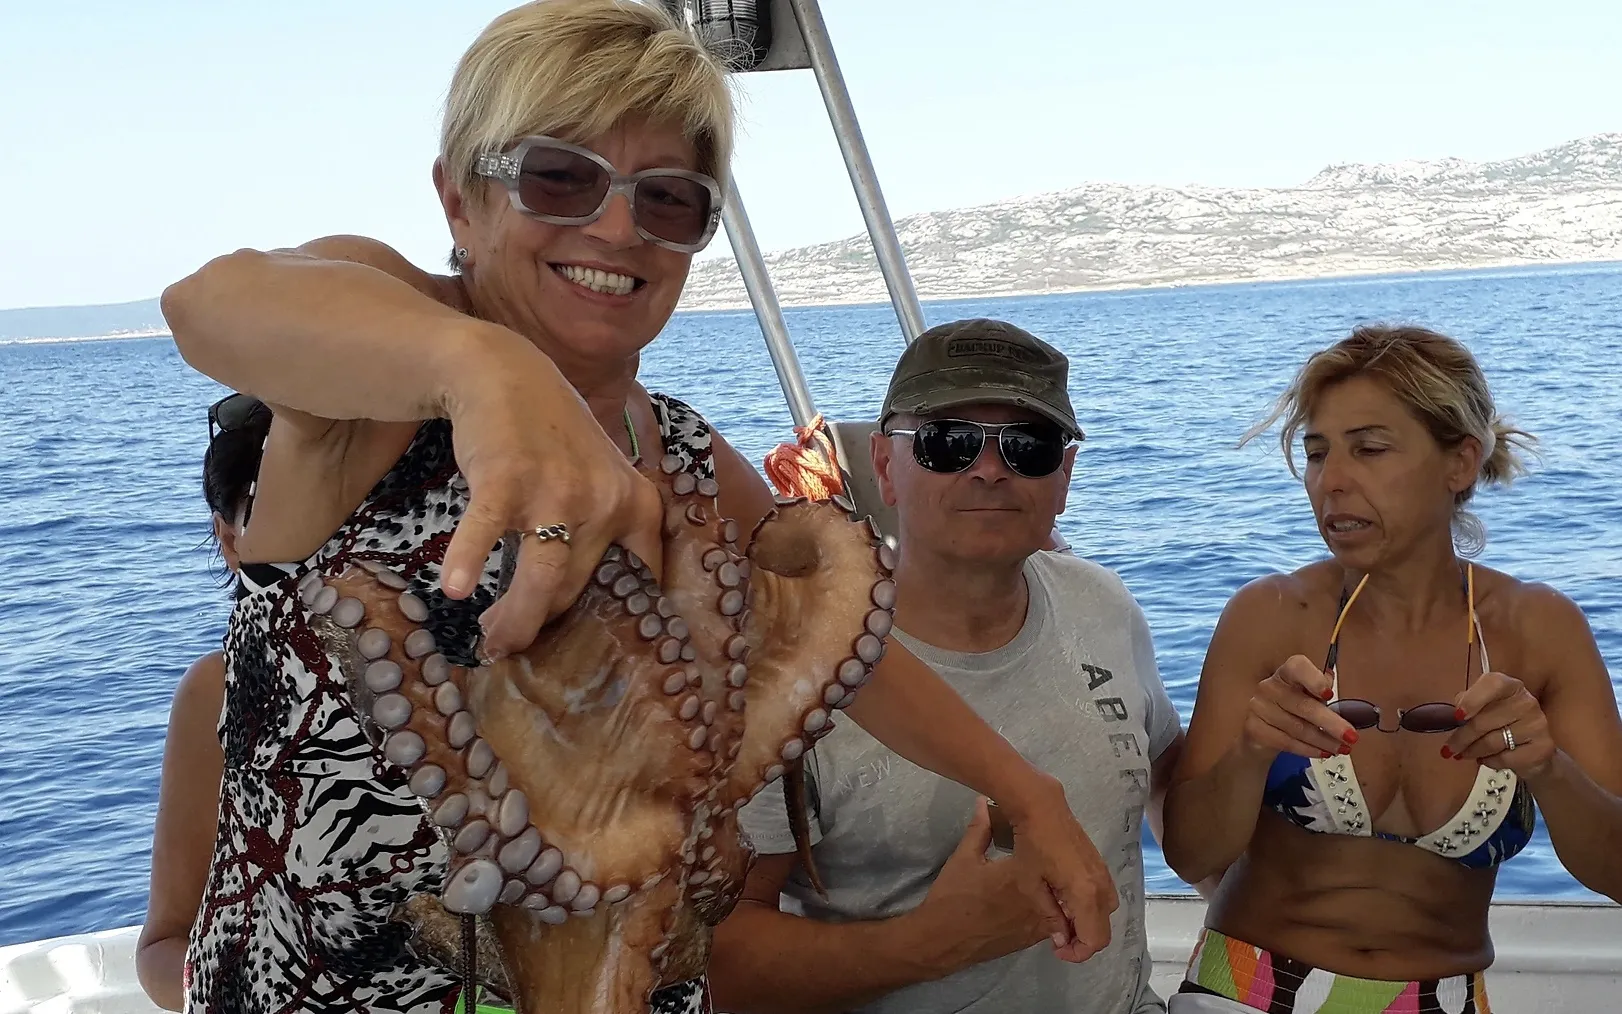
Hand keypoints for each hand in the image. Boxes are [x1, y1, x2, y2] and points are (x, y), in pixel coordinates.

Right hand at [437, 335, 665, 657]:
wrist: (507, 374)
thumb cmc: (554, 439)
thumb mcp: (602, 479)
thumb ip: (604, 534)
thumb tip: (583, 609)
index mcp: (637, 504)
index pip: (640, 581)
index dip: (614, 626)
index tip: (594, 657)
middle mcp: (606, 501)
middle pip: (577, 589)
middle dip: (543, 626)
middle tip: (513, 645)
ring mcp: (557, 489)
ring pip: (542, 578)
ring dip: (516, 619)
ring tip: (493, 642)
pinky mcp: (508, 478)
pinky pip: (488, 531)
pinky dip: (469, 560)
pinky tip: (454, 589)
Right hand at [909, 797, 1065, 973]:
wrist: (941, 942)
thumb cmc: (953, 897)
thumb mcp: (963, 858)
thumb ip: (980, 829)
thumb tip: (984, 802)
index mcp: (1025, 877)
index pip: (1054, 857)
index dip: (1057, 845)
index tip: (1054, 833)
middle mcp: (1040, 902)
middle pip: (1067, 883)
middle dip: (1065, 867)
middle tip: (1058, 851)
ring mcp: (1039, 924)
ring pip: (1065, 905)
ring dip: (1063, 889)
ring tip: (1056, 871)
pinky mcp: (1033, 938)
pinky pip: (1057, 921)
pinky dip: (1056, 907)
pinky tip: (1046, 895)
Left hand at [1001, 777, 1118, 962]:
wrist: (1042, 807)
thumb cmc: (1031, 845)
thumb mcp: (1032, 885)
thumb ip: (1050, 915)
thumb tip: (1062, 939)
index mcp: (1085, 893)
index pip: (1095, 939)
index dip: (1078, 953)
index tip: (1058, 951)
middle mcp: (1101, 885)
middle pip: (1104, 928)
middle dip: (1084, 940)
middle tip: (1059, 939)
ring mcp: (1103, 872)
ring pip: (1106, 911)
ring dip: (1089, 923)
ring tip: (1063, 920)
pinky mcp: (1100, 863)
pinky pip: (1103, 895)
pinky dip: (1091, 906)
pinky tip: (1068, 900)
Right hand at [1240, 654, 1358, 759]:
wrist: (1261, 732)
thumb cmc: (1292, 709)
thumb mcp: (1308, 695)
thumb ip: (1322, 690)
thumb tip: (1333, 685)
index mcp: (1286, 673)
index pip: (1297, 667)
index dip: (1313, 680)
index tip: (1329, 694)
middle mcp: (1269, 686)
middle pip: (1303, 705)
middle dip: (1331, 723)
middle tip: (1351, 736)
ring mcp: (1259, 707)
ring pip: (1298, 728)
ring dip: (1324, 741)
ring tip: (1342, 748)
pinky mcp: (1254, 728)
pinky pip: (1287, 742)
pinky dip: (1309, 750)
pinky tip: (1323, 753)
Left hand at [1445, 671, 1555, 776]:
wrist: (1534, 749)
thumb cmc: (1502, 724)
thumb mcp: (1484, 708)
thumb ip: (1467, 704)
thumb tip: (1452, 714)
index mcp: (1510, 686)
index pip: (1493, 684)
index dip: (1473, 699)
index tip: (1457, 716)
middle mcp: (1526, 701)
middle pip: (1483, 721)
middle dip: (1461, 738)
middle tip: (1449, 748)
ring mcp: (1537, 724)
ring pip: (1492, 742)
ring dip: (1473, 751)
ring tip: (1465, 754)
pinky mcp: (1543, 747)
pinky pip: (1505, 758)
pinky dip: (1490, 761)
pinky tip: (1488, 759)